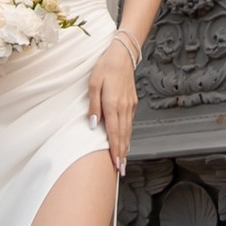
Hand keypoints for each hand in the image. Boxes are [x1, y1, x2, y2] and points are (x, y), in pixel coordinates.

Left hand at [89, 34, 138, 170]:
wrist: (123, 54)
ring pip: (128, 130)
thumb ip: (93, 106)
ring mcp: (130, 105)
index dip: (115, 150)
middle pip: (124, 135)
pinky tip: (126, 141)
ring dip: (126, 147)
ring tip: (123, 161)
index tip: (116, 164)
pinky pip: (130, 123)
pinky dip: (128, 135)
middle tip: (121, 171)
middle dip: (122, 154)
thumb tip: (94, 125)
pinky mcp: (132, 102)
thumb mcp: (93, 84)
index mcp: (113, 104)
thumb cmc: (105, 67)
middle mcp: (124, 107)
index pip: (115, 133)